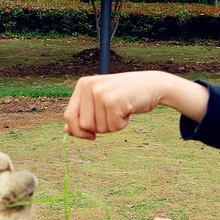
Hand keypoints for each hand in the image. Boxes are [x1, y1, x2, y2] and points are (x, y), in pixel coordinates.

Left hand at [64, 71, 203, 139]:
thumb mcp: (101, 100)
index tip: (90, 135)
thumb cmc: (126, 95)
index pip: (69, 116)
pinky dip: (122, 124)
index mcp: (83, 84)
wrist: (153, 85)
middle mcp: (89, 86)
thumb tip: (66, 130)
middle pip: (84, 126)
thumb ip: (85, 112)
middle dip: (99, 128)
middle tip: (113, 115)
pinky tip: (128, 110)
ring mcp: (101, 93)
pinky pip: (113, 127)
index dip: (78, 131)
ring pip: (98, 128)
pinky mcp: (113, 101)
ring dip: (112, 126)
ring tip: (121, 110)